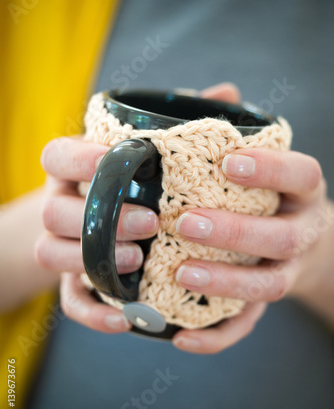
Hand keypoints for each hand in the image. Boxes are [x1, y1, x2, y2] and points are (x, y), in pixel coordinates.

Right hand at [35, 83, 240, 333]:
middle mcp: (64, 206)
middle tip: (149, 222)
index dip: (77, 159)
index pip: (56, 157)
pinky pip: (70, 302)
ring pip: (51, 254)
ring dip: (90, 260)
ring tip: (140, 260)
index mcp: (77, 170)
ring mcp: (66, 246)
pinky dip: (93, 312)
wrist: (129, 228)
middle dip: (96, 218)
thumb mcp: (166, 150)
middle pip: (52, 212)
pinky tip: (126, 317)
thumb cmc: (150, 182)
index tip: (113, 160)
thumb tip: (227, 91)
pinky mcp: (76, 282)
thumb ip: (188, 122)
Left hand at [172, 143, 324, 353]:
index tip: (229, 160)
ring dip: (226, 282)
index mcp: (300, 192)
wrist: (299, 243)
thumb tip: (218, 90)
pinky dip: (216, 336)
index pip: (301, 175)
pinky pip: (247, 325)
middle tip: (186, 221)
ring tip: (181, 274)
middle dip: (236, 231)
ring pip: (268, 284)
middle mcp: (301, 232)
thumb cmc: (264, 192)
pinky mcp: (265, 305)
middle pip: (280, 237)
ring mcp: (288, 272)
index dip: (271, 169)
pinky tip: (180, 336)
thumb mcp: (260, 158)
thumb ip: (236, 128)